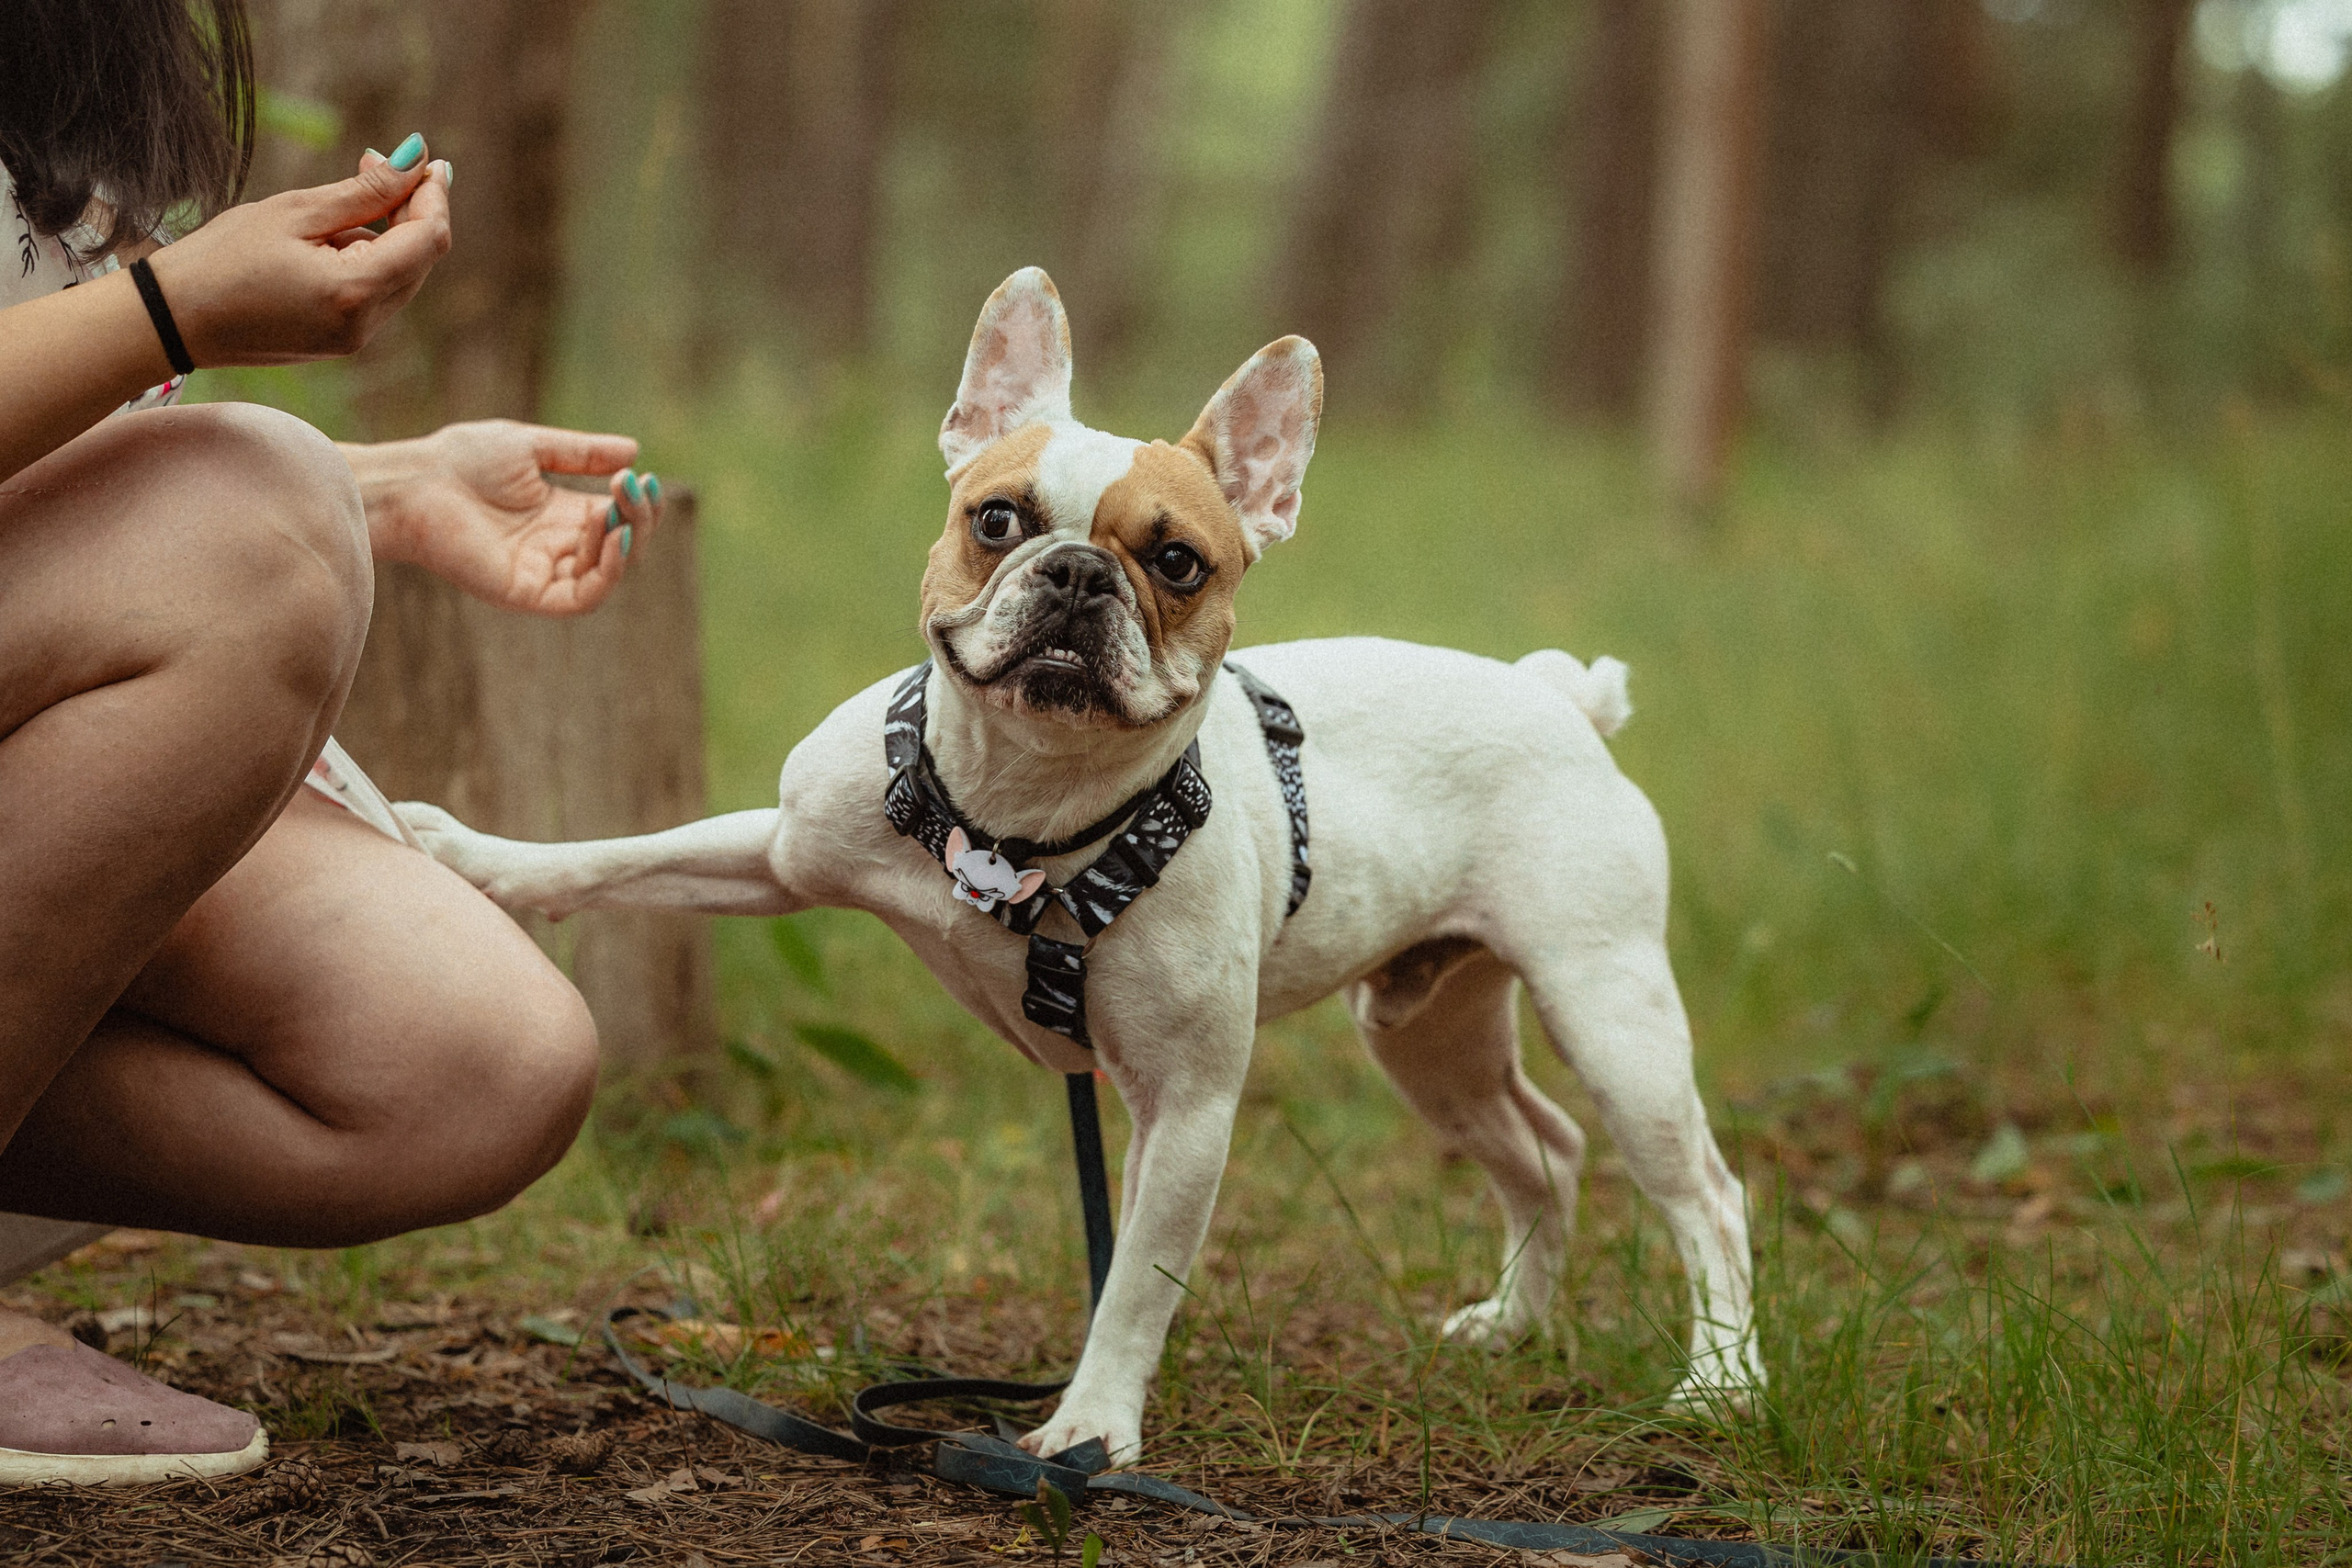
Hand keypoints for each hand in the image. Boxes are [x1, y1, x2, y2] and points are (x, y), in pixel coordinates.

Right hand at [144, 139, 452, 367]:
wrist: (172, 319)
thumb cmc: (221, 257)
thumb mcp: (294, 211)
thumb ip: (364, 191)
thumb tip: (418, 161)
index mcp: (354, 292)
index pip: (428, 239)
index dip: (432, 195)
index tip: (422, 157)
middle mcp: (366, 325)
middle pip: (419, 258)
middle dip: (408, 209)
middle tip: (372, 161)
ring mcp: (356, 339)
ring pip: (400, 276)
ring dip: (385, 233)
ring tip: (328, 208)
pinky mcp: (342, 341)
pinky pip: (375, 293)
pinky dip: (366, 259)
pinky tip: (323, 240)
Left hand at [356, 420, 662, 616]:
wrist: (415, 484)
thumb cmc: (462, 460)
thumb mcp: (533, 447)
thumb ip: (582, 453)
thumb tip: (634, 451)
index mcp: (559, 515)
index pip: (618, 520)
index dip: (639, 504)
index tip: (644, 476)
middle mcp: (557, 548)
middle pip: (622, 548)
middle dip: (639, 517)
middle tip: (633, 485)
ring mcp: (544, 573)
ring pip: (608, 573)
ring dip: (626, 540)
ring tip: (618, 507)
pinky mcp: (528, 594)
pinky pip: (583, 597)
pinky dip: (608, 571)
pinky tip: (613, 535)